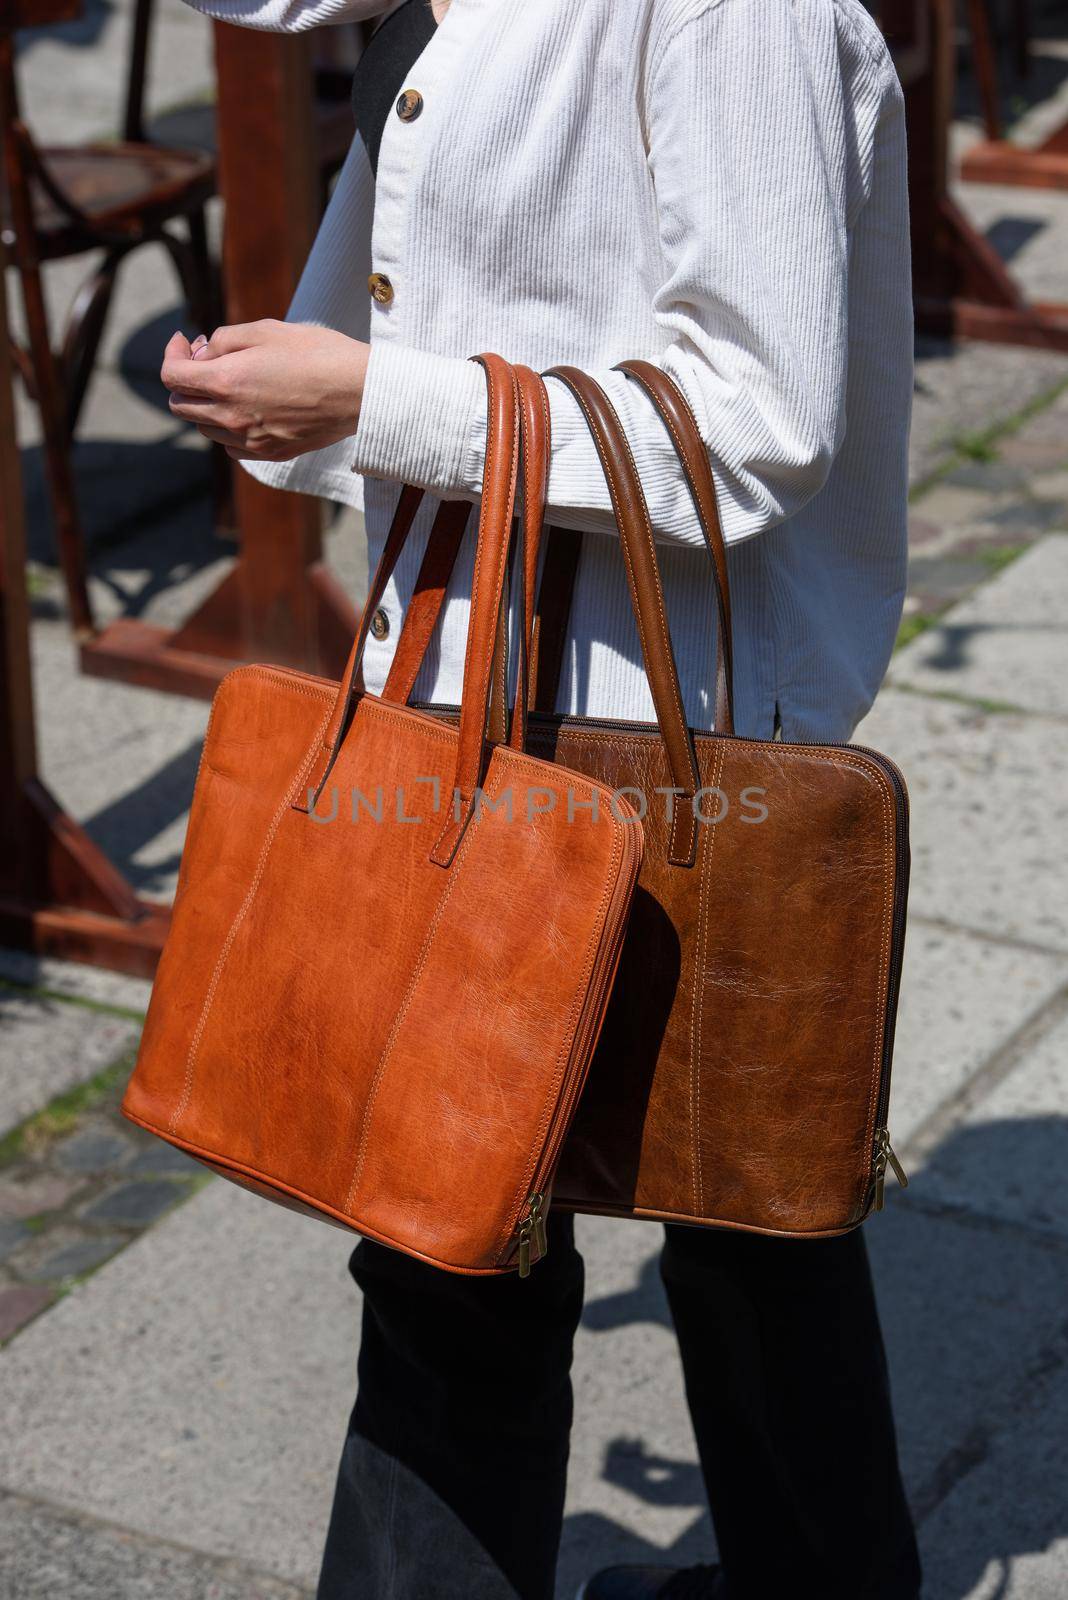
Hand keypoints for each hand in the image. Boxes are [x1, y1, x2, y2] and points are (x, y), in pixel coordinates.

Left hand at [162, 321, 369, 461]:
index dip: (172, 354)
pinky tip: (249, 409)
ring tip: (233, 382)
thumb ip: (224, 340)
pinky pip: (231, 446)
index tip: (186, 342)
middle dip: (185, 380)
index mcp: (226, 382)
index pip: (172, 376)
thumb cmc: (316, 353)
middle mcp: (232, 417)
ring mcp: (250, 440)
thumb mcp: (266, 329)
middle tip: (208, 360)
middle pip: (180, 405)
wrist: (359, 391)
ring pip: (205, 428)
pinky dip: (228, 428)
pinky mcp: (270, 453)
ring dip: (207, 404)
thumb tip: (203, 353)